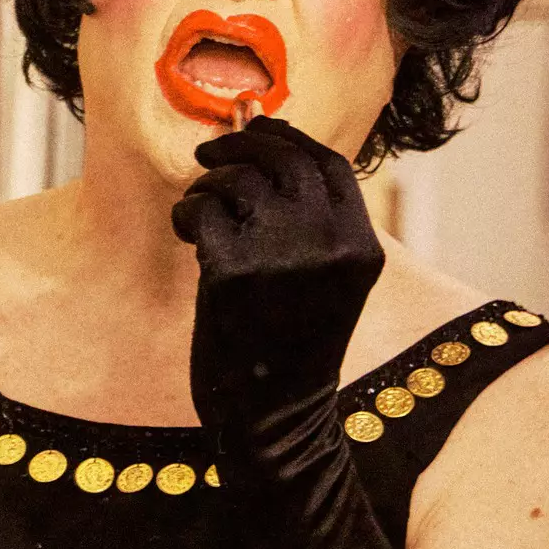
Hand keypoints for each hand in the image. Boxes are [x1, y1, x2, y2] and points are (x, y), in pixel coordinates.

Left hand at [170, 117, 383, 436]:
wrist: (275, 417)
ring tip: (202, 212)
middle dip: (240, 146)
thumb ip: (311, 219)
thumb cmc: (291, 346)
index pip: (328, 163)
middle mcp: (329, 244)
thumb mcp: (326, 281)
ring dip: (208, 186)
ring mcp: (282, 255)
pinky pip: (201, 209)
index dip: (289, 138)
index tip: (258, 130)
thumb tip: (266, 136)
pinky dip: (187, 214)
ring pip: (237, 180)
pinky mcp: (233, 270)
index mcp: (361, 245)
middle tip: (210, 150)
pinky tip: (189, 235)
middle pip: (283, 160)